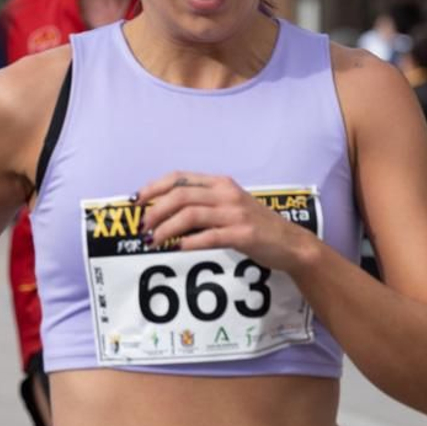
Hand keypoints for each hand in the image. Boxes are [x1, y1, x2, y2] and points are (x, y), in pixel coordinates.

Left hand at [137, 172, 311, 272]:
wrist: (290, 243)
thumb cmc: (254, 225)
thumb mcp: (228, 206)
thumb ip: (202, 204)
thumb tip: (162, 214)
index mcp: (220, 183)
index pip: (179, 177)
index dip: (153, 187)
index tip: (136, 201)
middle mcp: (226, 194)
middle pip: (180, 195)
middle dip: (155, 211)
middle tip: (143, 227)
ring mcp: (235, 213)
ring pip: (190, 215)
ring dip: (167, 228)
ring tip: (154, 241)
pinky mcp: (243, 234)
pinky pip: (209, 236)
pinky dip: (189, 242)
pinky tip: (177, 248)